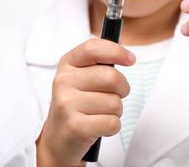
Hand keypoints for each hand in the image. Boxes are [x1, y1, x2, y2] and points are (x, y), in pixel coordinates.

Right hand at [36, 39, 135, 166]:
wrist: (57, 139)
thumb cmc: (77, 104)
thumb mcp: (81, 77)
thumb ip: (99, 63)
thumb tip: (127, 56)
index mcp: (67, 64)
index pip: (93, 48)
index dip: (116, 51)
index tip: (130, 59)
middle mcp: (63, 81)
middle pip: (112, 77)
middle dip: (122, 89)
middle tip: (112, 96)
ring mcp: (67, 104)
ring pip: (115, 103)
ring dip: (115, 111)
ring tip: (99, 114)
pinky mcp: (75, 127)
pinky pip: (112, 123)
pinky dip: (112, 127)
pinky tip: (98, 127)